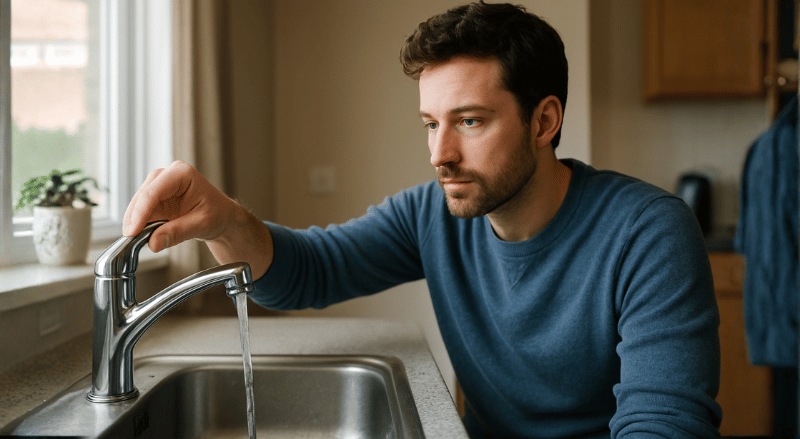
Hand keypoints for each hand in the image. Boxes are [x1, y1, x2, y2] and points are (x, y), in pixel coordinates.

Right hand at [123, 160, 272, 277]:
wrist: (221, 217)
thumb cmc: (217, 214)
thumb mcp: (201, 224)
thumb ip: (177, 232)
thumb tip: (153, 242)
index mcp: (182, 173)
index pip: (155, 191)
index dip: (141, 211)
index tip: (132, 231)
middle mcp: (168, 175)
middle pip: (143, 195)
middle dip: (135, 217)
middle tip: (130, 238)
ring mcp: (160, 186)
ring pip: (138, 203)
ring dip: (134, 221)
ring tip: (134, 239)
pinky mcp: (155, 199)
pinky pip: (140, 211)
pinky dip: (138, 223)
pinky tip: (138, 235)